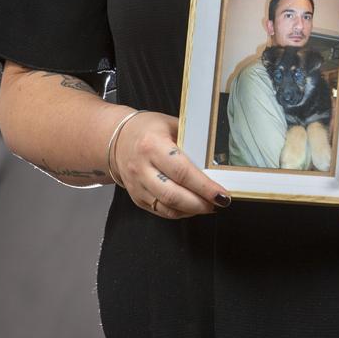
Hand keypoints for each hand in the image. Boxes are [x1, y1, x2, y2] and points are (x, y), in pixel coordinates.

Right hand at [111, 110, 231, 218]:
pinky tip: (192, 207)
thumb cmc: (148, 129)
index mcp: (152, 145)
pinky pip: (160, 211)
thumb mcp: (171, 125)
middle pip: (173, 194)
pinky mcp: (136, 197)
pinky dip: (179, 212)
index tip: (221, 193)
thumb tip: (215, 159)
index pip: (182, 171)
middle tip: (219, 202)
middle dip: (200, 203)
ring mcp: (137, 185)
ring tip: (209, 206)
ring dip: (191, 210)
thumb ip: (191, 140)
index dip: (203, 186)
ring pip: (166, 207)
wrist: (117, 139)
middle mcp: (142, 167)